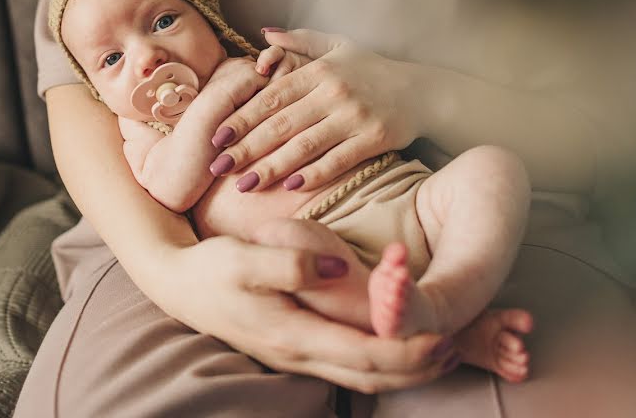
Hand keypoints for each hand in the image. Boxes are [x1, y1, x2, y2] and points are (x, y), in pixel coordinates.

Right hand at [155, 236, 455, 393]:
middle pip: (370, 376)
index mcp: (291, 332)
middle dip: (416, 368)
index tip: (442, 336)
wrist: (178, 285)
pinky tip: (393, 349)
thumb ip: (292, 262)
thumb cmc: (212, 268)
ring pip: (360, 378)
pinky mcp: (294, 349)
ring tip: (439, 354)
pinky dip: (378, 365)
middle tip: (457, 349)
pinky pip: (345, 368)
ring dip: (402, 371)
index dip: (406, 350)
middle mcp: (297, 354)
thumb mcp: (245, 257)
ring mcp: (295, 356)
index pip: (362, 353)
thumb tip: (336, 267)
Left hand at [210, 29, 422, 191]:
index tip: (216, 137)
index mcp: (319, 71)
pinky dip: (314, 172)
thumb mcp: (337, 46)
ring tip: (244, 185)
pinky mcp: (375, 138)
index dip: (241, 118)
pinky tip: (291, 186)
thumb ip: (299, 41)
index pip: (271, 97)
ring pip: (305, 145)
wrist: (423, 91)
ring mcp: (355, 116)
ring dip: (271, 167)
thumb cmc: (373, 71)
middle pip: (281, 124)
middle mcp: (334, 92)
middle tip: (218, 167)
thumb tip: (263, 34)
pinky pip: (339, 159)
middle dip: (246, 147)